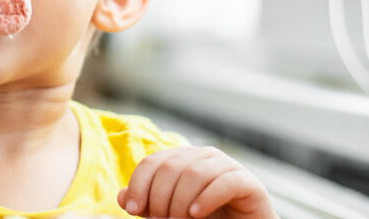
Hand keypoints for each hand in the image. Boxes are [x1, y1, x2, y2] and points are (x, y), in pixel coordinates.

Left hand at [117, 146, 276, 218]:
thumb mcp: (171, 211)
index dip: (138, 185)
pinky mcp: (247, 182)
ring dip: (180, 201)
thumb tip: (121, 196)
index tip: (132, 209)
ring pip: (194, 173)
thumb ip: (147, 204)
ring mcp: (226, 166)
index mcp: (182, 159)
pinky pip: (224, 183)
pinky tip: (196, 214)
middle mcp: (203, 156)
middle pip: (170, 167)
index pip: (152, 162)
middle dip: (159, 197)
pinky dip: (206, 198)